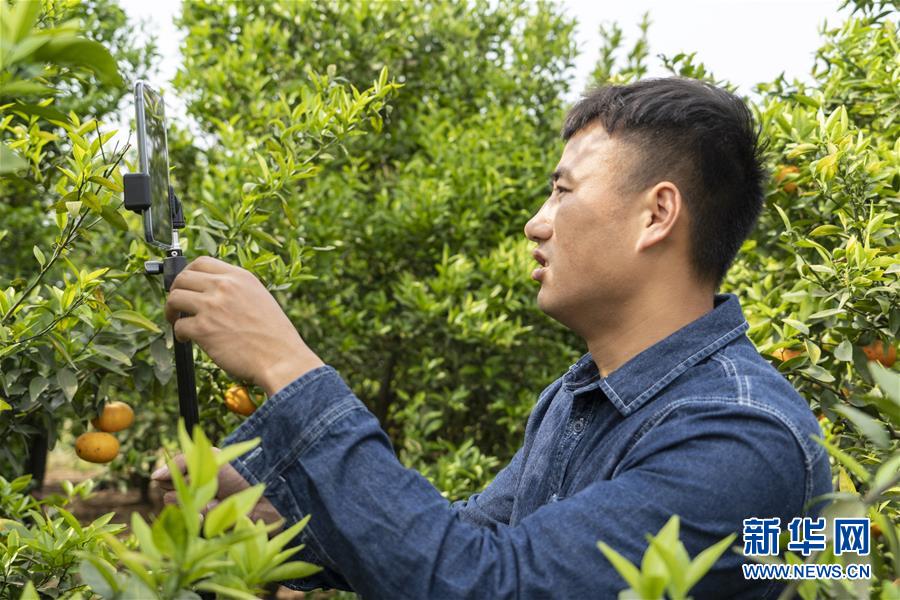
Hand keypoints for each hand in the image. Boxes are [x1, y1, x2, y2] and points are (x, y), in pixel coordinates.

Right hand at [150, 449, 284, 528]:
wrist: (262, 496)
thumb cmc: (238, 474)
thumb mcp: (211, 458)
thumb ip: (181, 462)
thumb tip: (154, 476)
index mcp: (191, 477)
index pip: (164, 479)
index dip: (175, 475)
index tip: (190, 473)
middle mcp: (190, 496)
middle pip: (166, 495)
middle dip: (185, 489)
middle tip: (207, 486)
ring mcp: (195, 514)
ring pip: (174, 511)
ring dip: (193, 503)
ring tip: (213, 499)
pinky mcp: (202, 531)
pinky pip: (187, 527)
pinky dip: (198, 519)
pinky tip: (210, 514)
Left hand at [164, 256, 323, 395]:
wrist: (280, 358)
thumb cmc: (274, 334)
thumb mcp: (259, 297)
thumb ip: (235, 289)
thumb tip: (210, 290)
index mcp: (239, 277)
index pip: (202, 262)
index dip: (188, 273)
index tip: (186, 284)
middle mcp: (224, 287)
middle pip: (183, 278)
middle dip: (175, 290)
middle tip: (177, 304)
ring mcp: (212, 307)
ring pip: (174, 298)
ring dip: (171, 310)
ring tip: (176, 320)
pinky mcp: (203, 329)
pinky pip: (179, 326)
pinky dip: (179, 334)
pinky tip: (187, 339)